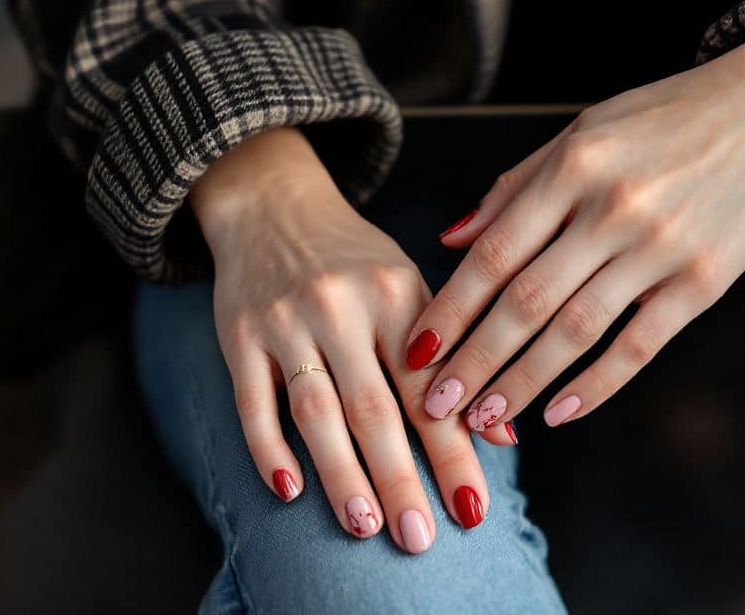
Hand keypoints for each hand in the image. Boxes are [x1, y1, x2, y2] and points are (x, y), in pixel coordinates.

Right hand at [189, 127, 513, 553]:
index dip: (454, 452)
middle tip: (420, 537)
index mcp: (397, 295)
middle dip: (401, 478)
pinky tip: (289, 492)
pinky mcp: (239, 335)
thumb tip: (505, 435)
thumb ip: (456, 356)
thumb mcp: (413, 289)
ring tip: (364, 526)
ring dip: (341, 474)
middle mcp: (343, 307)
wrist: (274, 205)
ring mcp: (287, 322)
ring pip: (316, 411)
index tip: (473, 509)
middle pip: (375, 408)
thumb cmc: (358, 261)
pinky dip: (268, 449)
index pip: (431, 388)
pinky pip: (253, 402)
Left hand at [404, 25, 744, 429]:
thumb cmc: (670, 118)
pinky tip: (562, 412)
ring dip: (524, 382)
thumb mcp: (587, 129)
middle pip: (526, 301)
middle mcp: (614, 208)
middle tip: (436, 405)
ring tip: (488, 418)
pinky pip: (640, 346)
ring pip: (575, 331)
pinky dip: (597, 385)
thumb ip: (518, 184)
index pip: (494, 252)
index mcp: (575, 164)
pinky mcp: (704, 281)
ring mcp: (661, 247)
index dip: (451, 308)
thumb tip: (452, 239)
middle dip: (474, 360)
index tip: (416, 351)